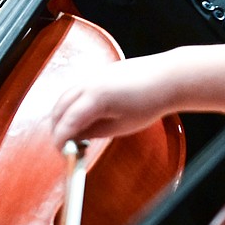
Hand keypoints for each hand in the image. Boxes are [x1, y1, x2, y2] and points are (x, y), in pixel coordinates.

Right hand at [50, 58, 171, 144]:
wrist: (167, 78)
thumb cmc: (149, 101)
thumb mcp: (121, 126)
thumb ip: (94, 132)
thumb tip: (77, 137)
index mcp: (95, 98)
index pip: (67, 121)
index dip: (61, 139)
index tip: (61, 151)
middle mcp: (89, 83)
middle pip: (60, 107)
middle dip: (57, 127)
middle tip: (64, 145)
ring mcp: (93, 76)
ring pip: (66, 96)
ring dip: (63, 114)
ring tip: (72, 132)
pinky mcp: (99, 73)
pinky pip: (77, 89)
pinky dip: (72, 103)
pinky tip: (82, 116)